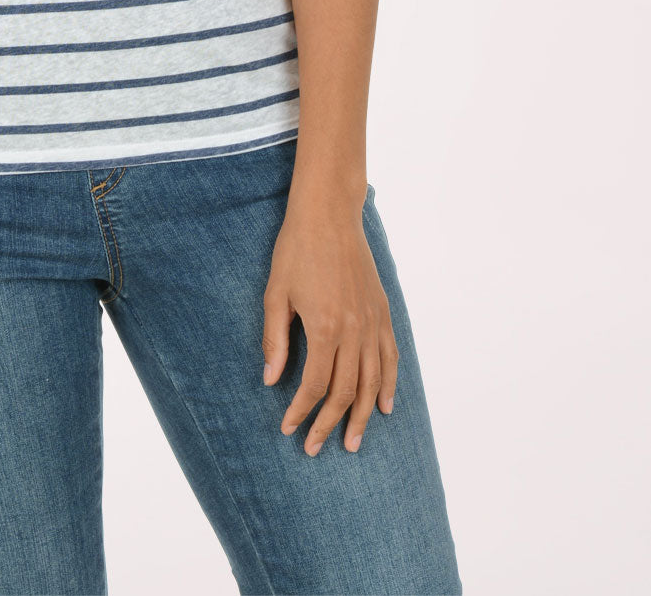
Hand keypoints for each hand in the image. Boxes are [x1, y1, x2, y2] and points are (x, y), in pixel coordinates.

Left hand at [261, 196, 397, 455]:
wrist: (329, 214)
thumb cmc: (296, 250)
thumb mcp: (275, 293)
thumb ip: (275, 339)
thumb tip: (271, 380)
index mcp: (325, 327)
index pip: (316, 386)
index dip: (302, 411)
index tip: (288, 428)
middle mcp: (354, 330)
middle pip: (346, 392)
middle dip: (330, 424)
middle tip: (316, 447)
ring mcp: (372, 321)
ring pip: (372, 382)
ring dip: (363, 415)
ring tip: (353, 442)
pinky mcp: (382, 311)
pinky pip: (391, 357)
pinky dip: (389, 385)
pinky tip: (384, 406)